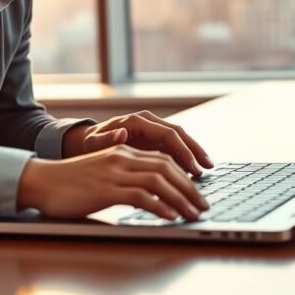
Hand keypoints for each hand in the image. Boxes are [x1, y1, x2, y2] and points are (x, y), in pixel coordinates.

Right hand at [18, 145, 209, 220]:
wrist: (41, 181)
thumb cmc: (69, 183)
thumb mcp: (102, 174)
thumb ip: (124, 178)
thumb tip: (149, 194)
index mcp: (123, 151)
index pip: (164, 158)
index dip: (185, 175)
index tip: (197, 192)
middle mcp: (122, 157)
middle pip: (167, 167)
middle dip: (190, 187)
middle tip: (203, 206)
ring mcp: (114, 172)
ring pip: (159, 180)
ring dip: (181, 198)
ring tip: (194, 214)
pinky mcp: (106, 189)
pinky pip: (141, 196)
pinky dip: (160, 206)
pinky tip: (171, 216)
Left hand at [63, 111, 214, 176]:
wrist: (86, 142)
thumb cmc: (90, 143)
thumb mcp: (93, 143)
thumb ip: (106, 140)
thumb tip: (121, 133)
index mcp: (137, 121)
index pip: (167, 133)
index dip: (183, 150)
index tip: (192, 166)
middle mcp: (148, 123)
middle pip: (179, 135)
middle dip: (195, 150)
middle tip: (208, 167)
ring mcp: (152, 132)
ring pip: (179, 142)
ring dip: (193, 154)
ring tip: (207, 170)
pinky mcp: (153, 142)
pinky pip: (173, 149)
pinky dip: (184, 160)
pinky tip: (192, 173)